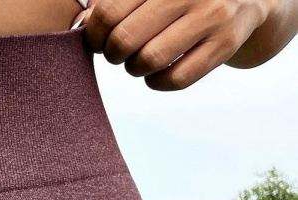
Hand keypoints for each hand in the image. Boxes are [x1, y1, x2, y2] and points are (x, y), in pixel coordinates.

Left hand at [83, 0, 273, 89]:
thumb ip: (117, 1)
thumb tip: (83, 23)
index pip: (107, 13)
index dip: (94, 35)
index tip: (99, 39)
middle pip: (123, 40)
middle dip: (113, 54)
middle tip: (120, 51)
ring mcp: (211, 14)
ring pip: (148, 61)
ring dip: (135, 69)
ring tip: (140, 60)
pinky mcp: (226, 42)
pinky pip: (176, 79)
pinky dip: (157, 82)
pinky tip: (158, 73)